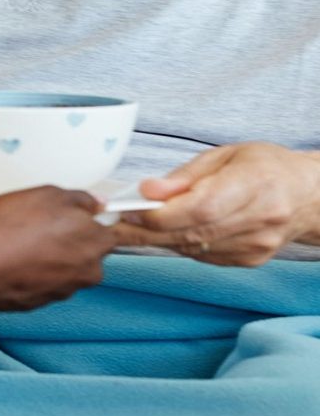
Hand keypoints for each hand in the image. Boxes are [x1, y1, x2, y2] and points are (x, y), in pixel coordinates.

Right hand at [0, 186, 113, 311]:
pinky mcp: (42, 300)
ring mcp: (64, 289)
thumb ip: (78, 198)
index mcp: (95, 242)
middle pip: (89, 248)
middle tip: (43, 220)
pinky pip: (45, 278)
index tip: (105, 217)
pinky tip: (13, 253)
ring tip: (21, 236)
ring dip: (50, 252)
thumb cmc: (4, 231)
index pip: (121, 231)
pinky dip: (35, 268)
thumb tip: (92, 203)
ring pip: (65, 264)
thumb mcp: (44, 194)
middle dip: (72, 235)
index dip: (108, 220)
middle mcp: (87, 271)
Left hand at [113, 142, 319, 265]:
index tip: (130, 207)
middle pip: (193, 232)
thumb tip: (149, 190)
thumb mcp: (224, 155)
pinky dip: (178, 244)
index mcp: (255, 185)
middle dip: (147, 229)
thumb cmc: (265, 167)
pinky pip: (203, 256)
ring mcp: (257, 245)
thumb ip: (185, 176)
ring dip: (157, 239)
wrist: (308, 195)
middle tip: (114, 223)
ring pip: (194, 248)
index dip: (161, 213)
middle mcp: (260, 219)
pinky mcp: (250, 260)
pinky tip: (163, 232)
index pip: (201, 208)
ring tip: (128, 227)